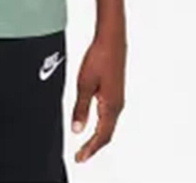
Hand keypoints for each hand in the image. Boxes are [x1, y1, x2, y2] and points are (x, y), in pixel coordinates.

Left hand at [71, 29, 125, 163]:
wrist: (111, 39)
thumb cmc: (99, 57)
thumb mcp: (84, 84)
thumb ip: (80, 108)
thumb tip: (77, 129)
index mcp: (111, 106)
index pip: (101, 136)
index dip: (90, 149)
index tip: (80, 158)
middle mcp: (117, 105)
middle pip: (107, 134)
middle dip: (94, 147)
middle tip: (81, 155)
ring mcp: (118, 98)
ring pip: (109, 126)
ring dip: (98, 137)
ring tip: (86, 145)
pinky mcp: (116, 92)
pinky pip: (110, 116)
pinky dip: (101, 126)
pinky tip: (94, 124)